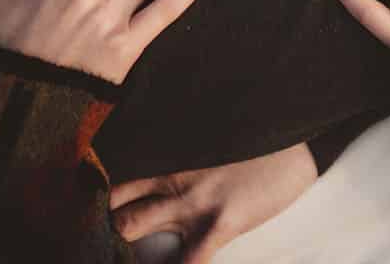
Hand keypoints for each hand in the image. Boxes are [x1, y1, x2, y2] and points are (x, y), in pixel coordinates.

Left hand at [109, 143, 317, 262]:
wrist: (299, 141)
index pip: (117, 172)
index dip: (96, 191)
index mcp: (169, 154)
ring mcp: (192, 202)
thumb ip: (182, 149)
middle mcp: (171, 177)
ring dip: (122, 244)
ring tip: (123, 254)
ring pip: (129, 226)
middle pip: (111, 199)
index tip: (90, 206)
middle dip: (101, 220)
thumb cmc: (258, 138)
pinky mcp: (219, 224)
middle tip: (102, 236)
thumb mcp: (211, 137)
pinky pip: (188, 262)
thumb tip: (162, 162)